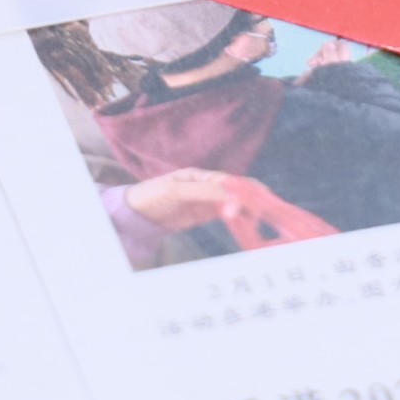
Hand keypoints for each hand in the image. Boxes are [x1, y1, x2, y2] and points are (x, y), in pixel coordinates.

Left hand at [117, 169, 258, 230]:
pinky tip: (247, 225)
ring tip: (257, 221)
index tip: (258, 199)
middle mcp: (207, 185)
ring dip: (246, 210)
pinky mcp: (204, 214)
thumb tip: (231, 193)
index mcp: (199, 175)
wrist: (136, 215)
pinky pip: (226, 214)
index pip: (228, 180)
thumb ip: (203, 191)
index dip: (244, 189)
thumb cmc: (153, 195)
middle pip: (235, 190)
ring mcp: (206, 200)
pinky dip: (238, 218)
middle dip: (251, 199)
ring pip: (233, 203)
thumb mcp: (176, 191)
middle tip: (263, 212)